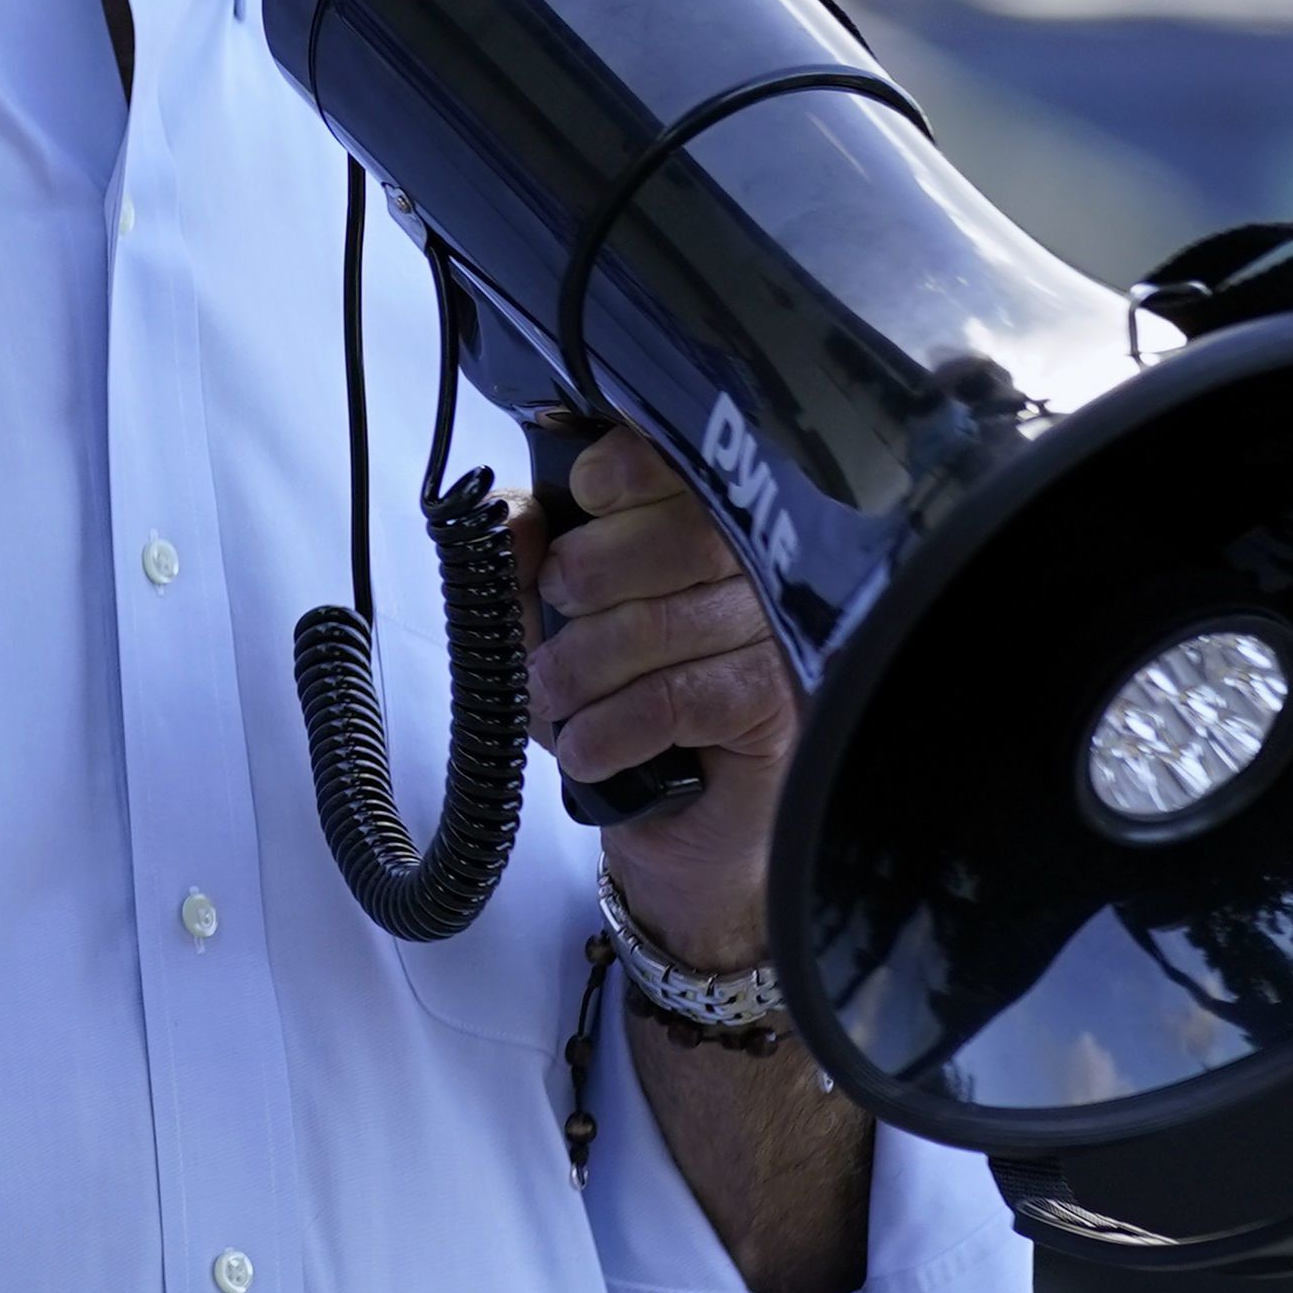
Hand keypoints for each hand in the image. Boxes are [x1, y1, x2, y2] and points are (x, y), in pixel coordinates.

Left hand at [521, 423, 797, 971]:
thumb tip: (512, 516)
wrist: (672, 827)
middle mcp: (761, 574)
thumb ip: (526, 563)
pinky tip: (588, 750)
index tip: (585, 493)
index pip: (688, 465)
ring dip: (583, 667)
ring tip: (552, 699)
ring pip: (669, 622)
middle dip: (590, 576)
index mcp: (708, 528)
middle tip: (553, 620)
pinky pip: (681, 697)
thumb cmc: (618, 709)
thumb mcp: (549, 629)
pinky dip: (612, 727)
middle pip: (684, 534)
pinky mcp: (777, 707)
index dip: (632, 468)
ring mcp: (779, 639)